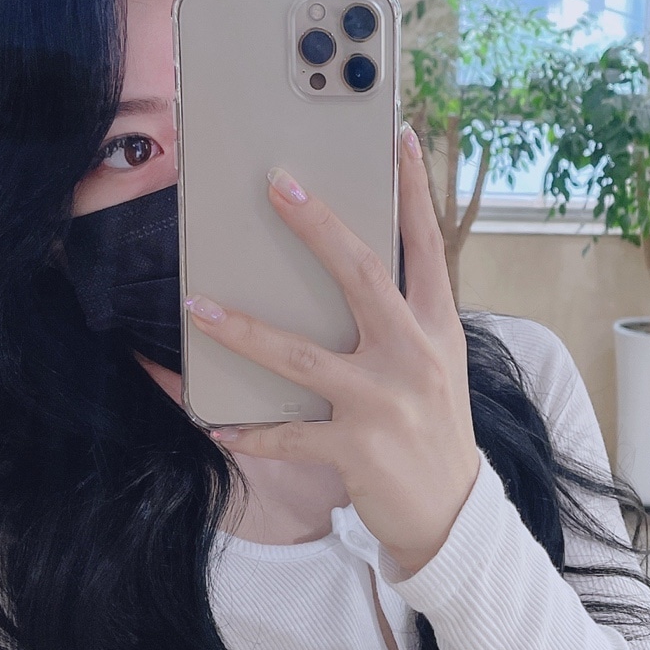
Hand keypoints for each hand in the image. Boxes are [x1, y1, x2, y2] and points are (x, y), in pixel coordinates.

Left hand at [184, 125, 481, 573]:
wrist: (452, 511)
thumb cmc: (434, 422)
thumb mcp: (435, 360)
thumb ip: (401, 316)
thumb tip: (349, 265)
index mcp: (436, 326)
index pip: (427, 244)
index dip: (413, 190)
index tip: (399, 138)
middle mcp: (414, 354)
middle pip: (361, 275)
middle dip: (316, 227)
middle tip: (277, 187)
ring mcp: (384, 401)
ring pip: (300, 355)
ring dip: (243, 329)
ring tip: (197, 305)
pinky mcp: (356, 447)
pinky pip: (288, 432)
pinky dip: (251, 429)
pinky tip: (217, 422)